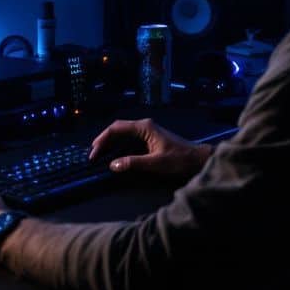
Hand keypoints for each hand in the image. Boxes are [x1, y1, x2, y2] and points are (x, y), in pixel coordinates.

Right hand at [89, 118, 212, 177]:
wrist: (197, 159)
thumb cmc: (178, 160)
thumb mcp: (155, 163)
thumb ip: (133, 163)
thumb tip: (112, 164)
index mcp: (144, 127)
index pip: (117, 128)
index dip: (102, 139)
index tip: (93, 152)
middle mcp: (144, 125)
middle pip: (118, 128)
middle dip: (104, 140)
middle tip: (93, 154)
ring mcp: (148, 130)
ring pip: (123, 132)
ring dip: (111, 142)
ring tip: (99, 154)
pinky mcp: (150, 137)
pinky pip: (130, 138)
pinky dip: (119, 144)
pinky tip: (115, 153)